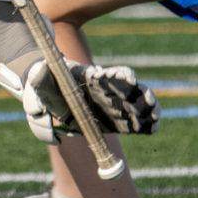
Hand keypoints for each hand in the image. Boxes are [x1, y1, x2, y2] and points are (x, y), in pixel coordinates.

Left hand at [23, 58, 159, 139]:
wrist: (52, 95)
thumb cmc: (48, 86)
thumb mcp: (42, 80)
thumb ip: (43, 76)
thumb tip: (44, 68)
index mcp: (92, 80)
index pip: (112, 75)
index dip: (122, 76)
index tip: (130, 80)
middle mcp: (107, 91)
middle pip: (131, 90)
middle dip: (142, 94)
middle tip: (148, 102)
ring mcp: (113, 105)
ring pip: (137, 105)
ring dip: (149, 108)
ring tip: (155, 117)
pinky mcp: (115, 121)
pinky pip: (134, 123)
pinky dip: (145, 124)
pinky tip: (152, 128)